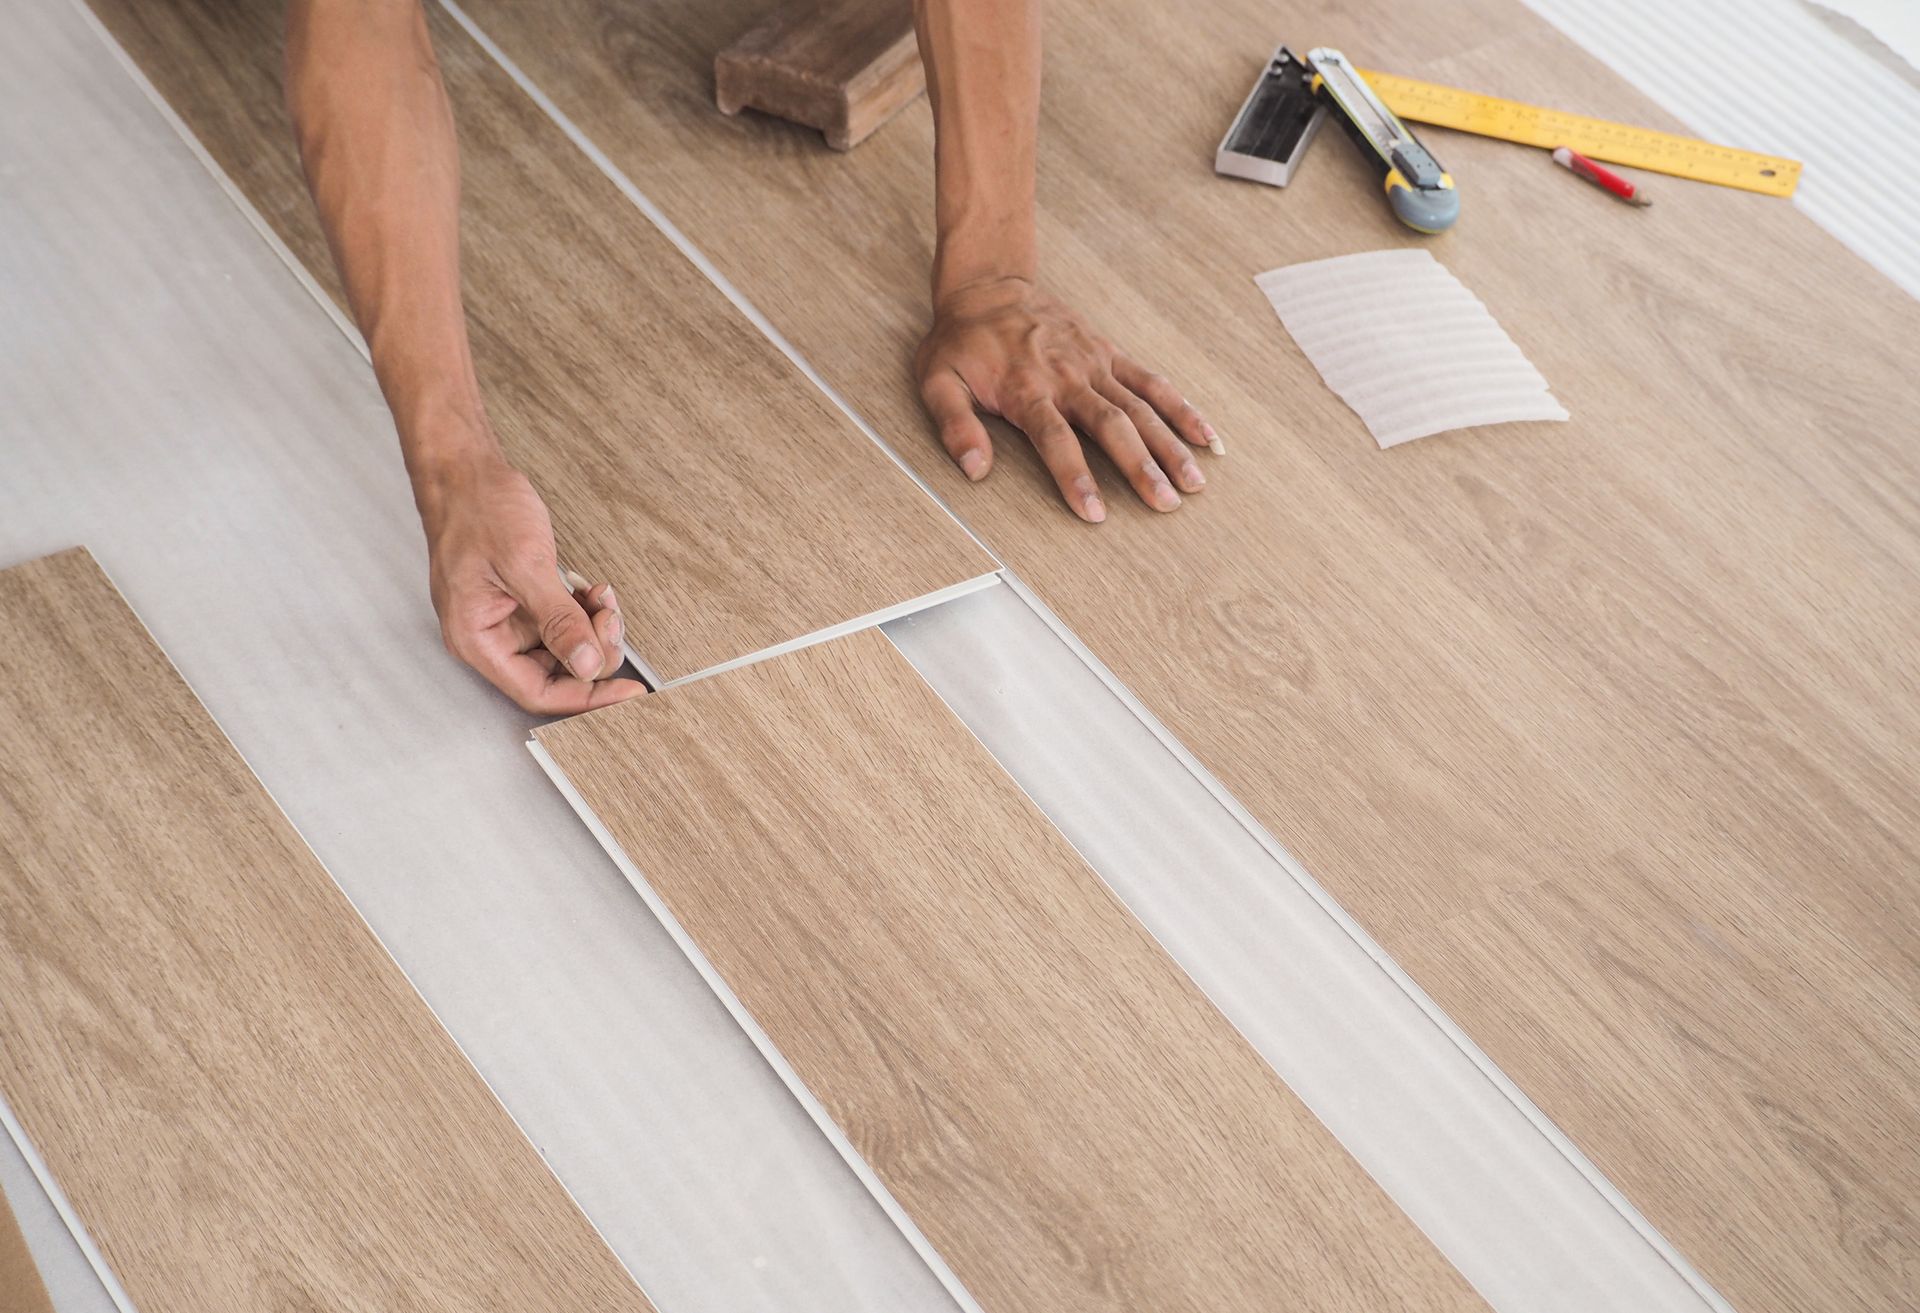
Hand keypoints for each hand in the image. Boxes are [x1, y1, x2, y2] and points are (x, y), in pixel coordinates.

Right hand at [415, 451, 645, 713]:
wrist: (466, 470)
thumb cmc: (477, 509)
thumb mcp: (524, 564)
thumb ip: (558, 619)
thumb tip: (587, 664)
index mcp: (476, 638)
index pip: (538, 692)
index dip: (587, 697)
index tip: (627, 691)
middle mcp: (488, 636)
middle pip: (555, 673)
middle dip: (593, 651)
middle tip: (611, 619)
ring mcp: (506, 619)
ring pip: (564, 647)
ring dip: (592, 628)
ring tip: (603, 599)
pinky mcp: (522, 601)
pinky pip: (562, 621)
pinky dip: (584, 610)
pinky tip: (592, 591)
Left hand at [914, 276, 1219, 521]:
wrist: (989, 287)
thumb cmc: (961, 342)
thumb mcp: (937, 380)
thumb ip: (955, 425)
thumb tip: (975, 470)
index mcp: (1027, 389)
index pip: (1056, 439)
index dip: (1076, 476)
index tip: (1095, 513)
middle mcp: (1068, 376)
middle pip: (1111, 425)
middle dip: (1140, 466)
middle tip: (1164, 503)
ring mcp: (1095, 364)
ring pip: (1139, 407)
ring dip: (1169, 445)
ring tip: (1193, 483)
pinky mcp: (1110, 354)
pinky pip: (1151, 382)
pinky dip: (1180, 408)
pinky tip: (1205, 437)